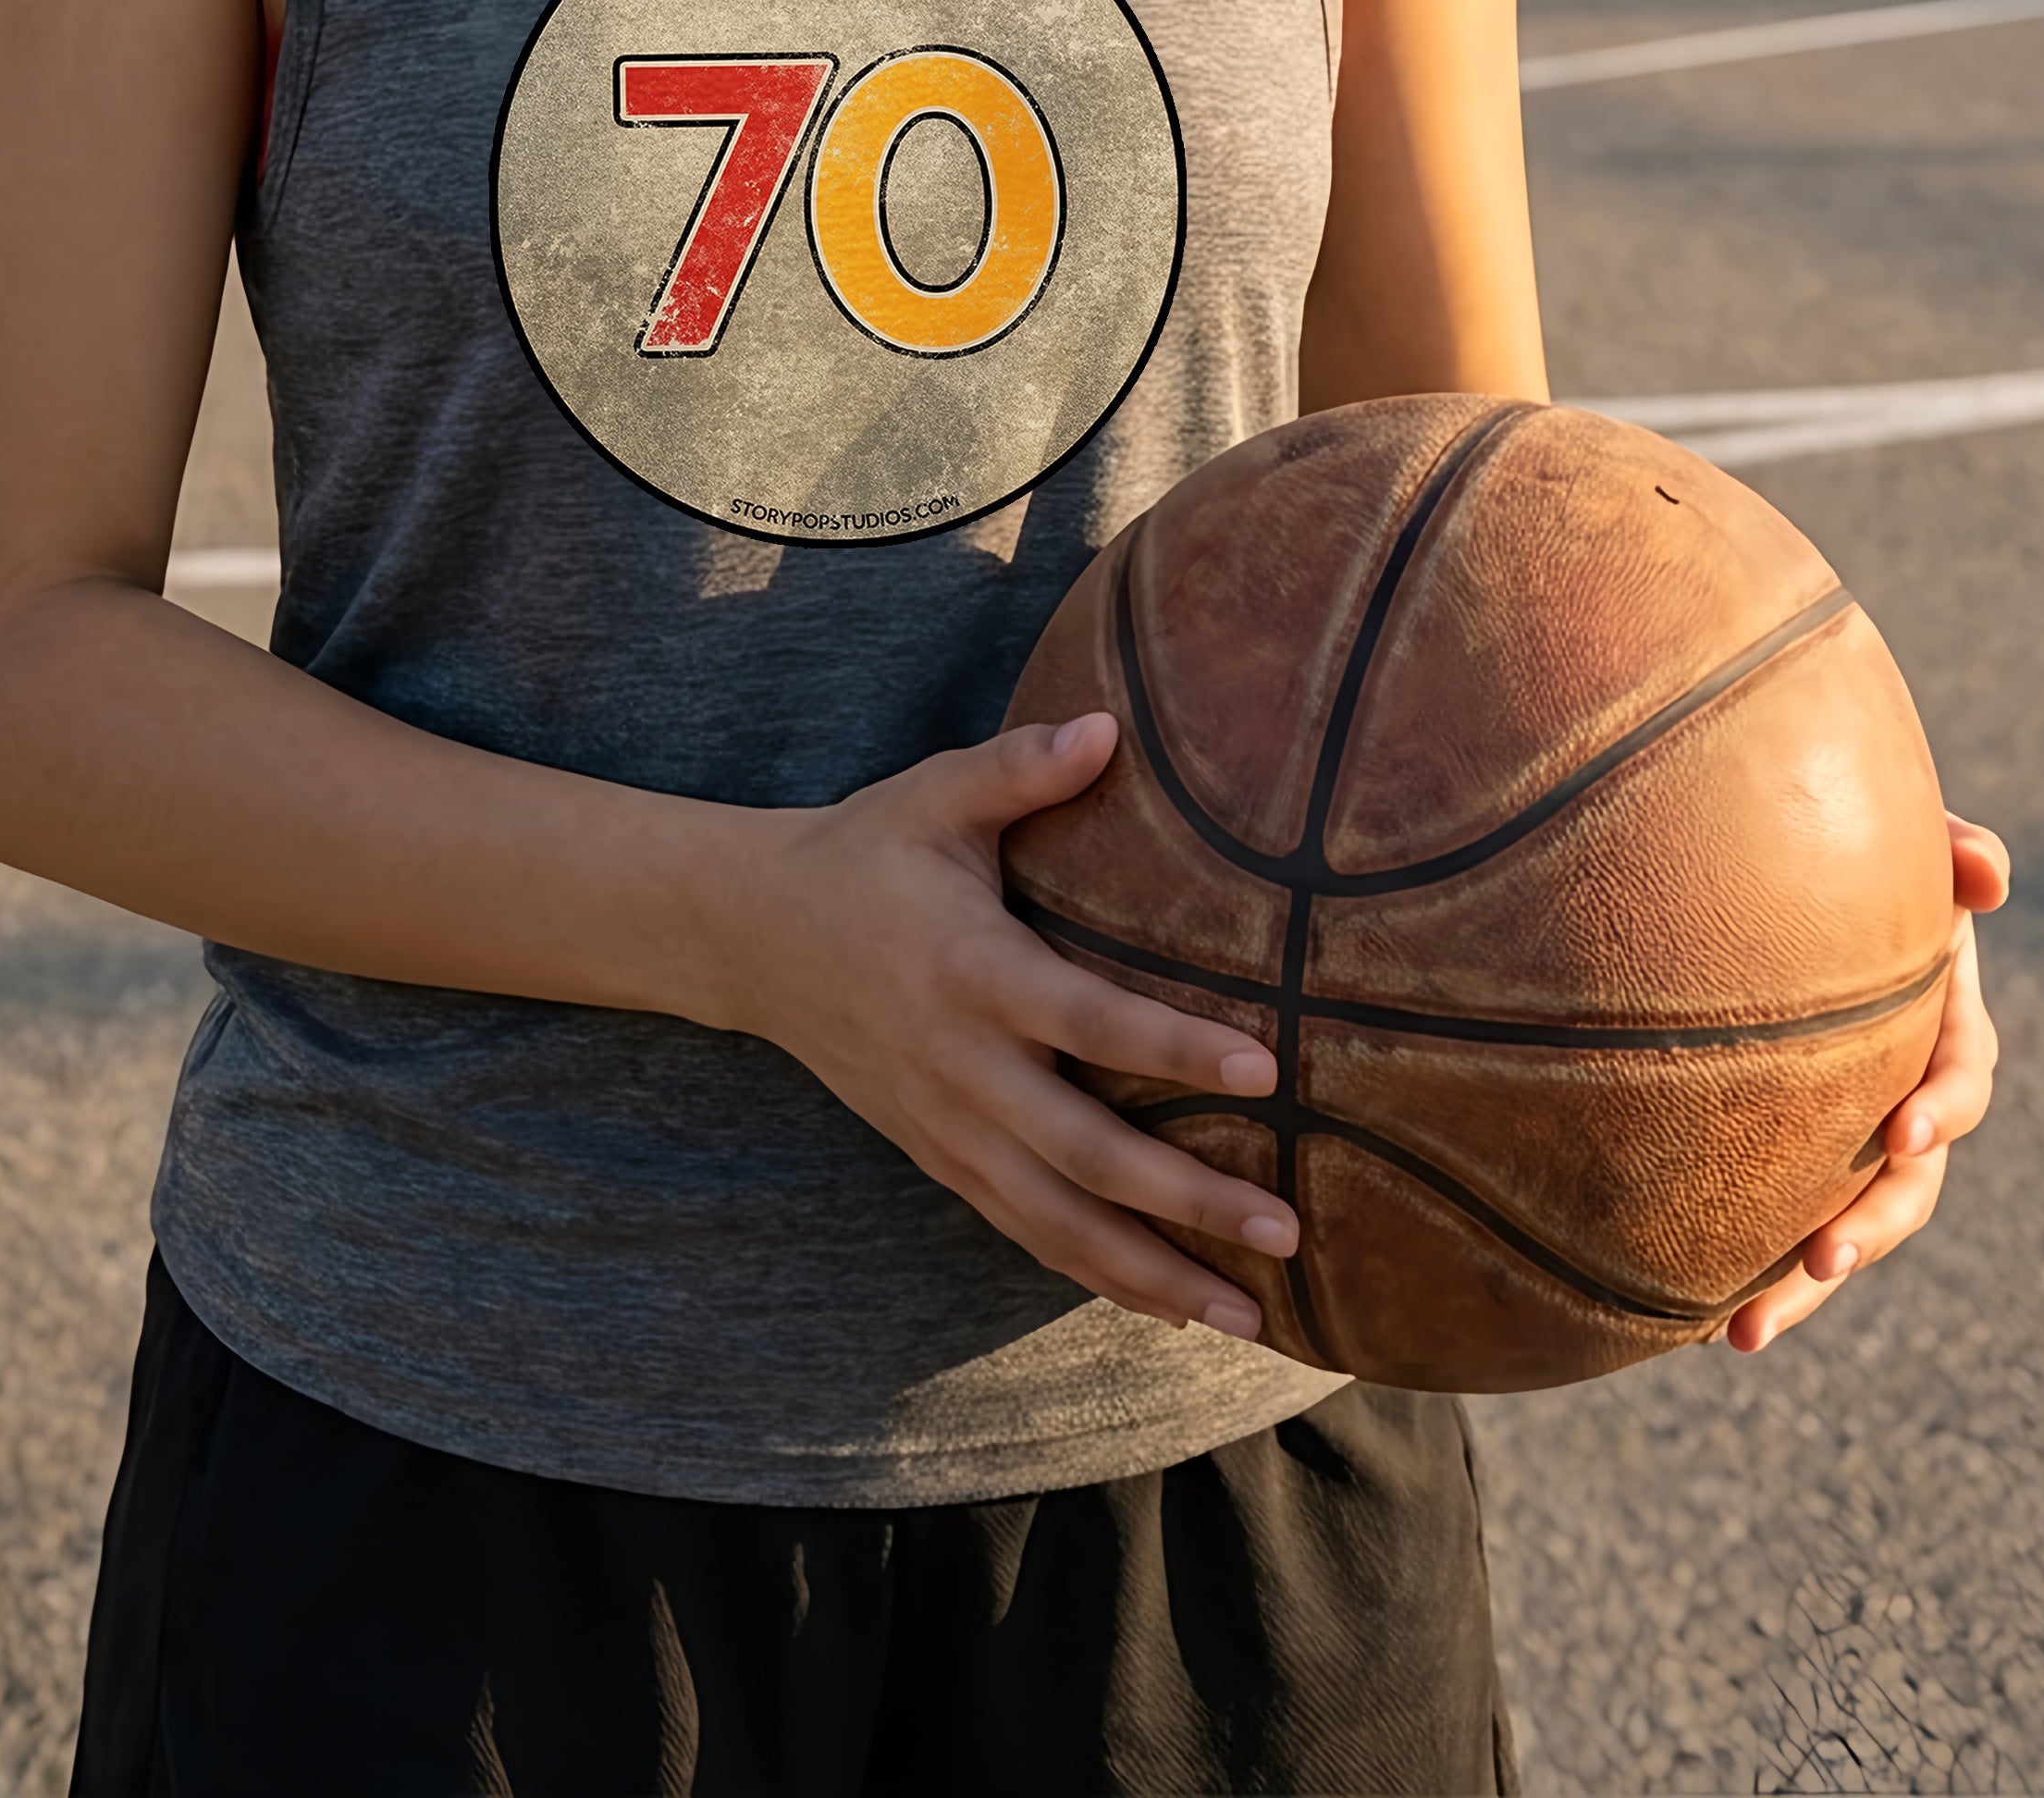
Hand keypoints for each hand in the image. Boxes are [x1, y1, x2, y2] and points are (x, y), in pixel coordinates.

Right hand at [721, 714, 1296, 1335]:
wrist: (755, 937)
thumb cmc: (866, 853)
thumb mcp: (934, 795)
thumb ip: (1021, 767)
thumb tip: (1112, 723)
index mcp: (971, 970)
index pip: (1086, 1021)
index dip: (1173, 1049)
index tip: (1266, 1069)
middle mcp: (963, 1067)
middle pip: (1087, 1153)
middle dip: (1189, 1198)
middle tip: (1288, 1224)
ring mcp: (949, 1128)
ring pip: (1059, 1223)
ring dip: (1155, 1275)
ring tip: (1249, 1320)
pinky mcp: (941, 1160)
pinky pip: (1028, 1233)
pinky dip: (1100, 1276)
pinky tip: (1171, 1305)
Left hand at [1730, 814, 2008, 1354]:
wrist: (1771, 858)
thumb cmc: (1848, 834)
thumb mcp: (1901, 833)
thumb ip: (1947, 846)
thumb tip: (1986, 872)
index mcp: (1941, 1019)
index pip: (1963, 1072)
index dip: (1946, 1104)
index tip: (1905, 1131)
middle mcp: (1904, 1087)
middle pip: (1908, 1182)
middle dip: (1871, 1227)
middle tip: (1822, 1259)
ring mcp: (1846, 1130)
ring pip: (1842, 1224)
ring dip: (1800, 1286)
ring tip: (1740, 1334)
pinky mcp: (1787, 1150)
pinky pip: (1773, 1217)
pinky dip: (1742, 1268)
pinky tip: (1685, 1317)